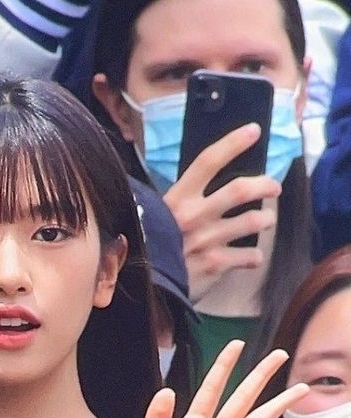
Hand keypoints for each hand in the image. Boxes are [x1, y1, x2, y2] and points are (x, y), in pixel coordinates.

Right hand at [163, 124, 280, 303]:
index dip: (233, 143)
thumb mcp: (157, 218)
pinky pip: (250, 256)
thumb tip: (206, 186)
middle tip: (274, 187)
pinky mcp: (215, 266)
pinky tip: (252, 257)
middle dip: (264, 185)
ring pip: (252, 221)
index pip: (208, 161)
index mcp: (177, 199)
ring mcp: (207, 241)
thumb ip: (181, 203)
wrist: (142, 286)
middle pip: (240, 189)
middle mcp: (194, 216)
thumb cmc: (150, 249)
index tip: (254, 131)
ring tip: (267, 220)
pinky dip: (254, 256)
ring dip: (266, 219)